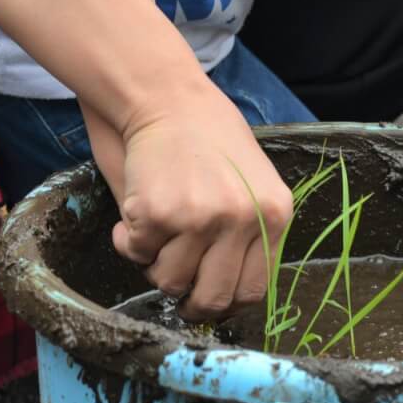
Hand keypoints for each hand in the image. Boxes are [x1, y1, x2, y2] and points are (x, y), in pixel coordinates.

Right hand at [111, 103, 292, 319]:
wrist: (169, 99)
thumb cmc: (210, 140)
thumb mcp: (255, 183)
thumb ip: (250, 234)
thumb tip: (228, 297)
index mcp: (274, 214)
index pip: (254, 290)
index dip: (226, 302)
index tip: (208, 298)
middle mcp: (241, 219)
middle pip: (213, 298)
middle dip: (190, 302)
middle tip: (177, 290)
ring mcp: (198, 219)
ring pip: (169, 281)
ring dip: (156, 265)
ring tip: (157, 233)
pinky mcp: (157, 213)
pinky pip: (136, 254)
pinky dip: (129, 242)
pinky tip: (135, 216)